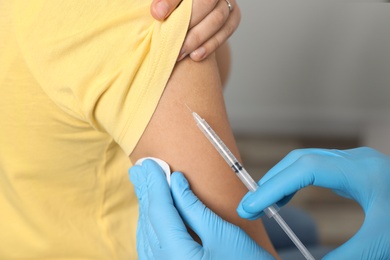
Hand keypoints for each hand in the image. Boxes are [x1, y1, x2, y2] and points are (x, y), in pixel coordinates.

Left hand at [129, 159, 273, 259]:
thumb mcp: (223, 234)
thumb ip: (194, 208)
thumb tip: (176, 182)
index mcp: (177, 257)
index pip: (160, 211)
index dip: (156, 184)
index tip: (150, 163)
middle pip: (150, 221)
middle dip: (146, 192)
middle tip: (140, 169)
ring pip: (147, 233)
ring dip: (147, 206)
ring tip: (144, 184)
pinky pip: (152, 246)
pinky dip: (151, 224)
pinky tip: (153, 211)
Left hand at [150, 0, 240, 60]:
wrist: (193, 14)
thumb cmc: (175, 8)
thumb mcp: (167, 4)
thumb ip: (164, 3)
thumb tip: (157, 12)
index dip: (171, 1)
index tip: (156, 14)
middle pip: (206, 2)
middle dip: (187, 23)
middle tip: (169, 41)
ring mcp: (228, 1)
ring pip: (218, 18)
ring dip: (197, 38)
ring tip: (180, 53)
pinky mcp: (234, 16)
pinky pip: (226, 31)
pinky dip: (210, 45)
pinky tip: (195, 56)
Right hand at [237, 147, 389, 258]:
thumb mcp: (380, 244)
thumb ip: (345, 257)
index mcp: (363, 173)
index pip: (305, 168)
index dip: (274, 186)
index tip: (252, 207)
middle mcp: (357, 162)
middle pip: (301, 160)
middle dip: (272, 182)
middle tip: (251, 207)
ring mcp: (356, 163)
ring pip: (306, 161)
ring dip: (282, 180)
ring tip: (266, 204)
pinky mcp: (356, 171)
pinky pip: (316, 168)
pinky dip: (295, 182)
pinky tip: (289, 198)